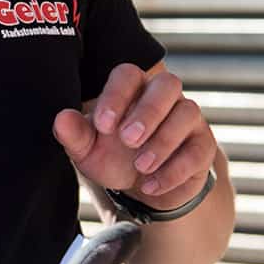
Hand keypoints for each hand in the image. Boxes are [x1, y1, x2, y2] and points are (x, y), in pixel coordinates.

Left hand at [54, 62, 216, 206]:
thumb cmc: (113, 157)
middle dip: (148, 111)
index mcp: (133, 89)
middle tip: (127, 140)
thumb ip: (75, 134)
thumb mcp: (88, 150)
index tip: (102, 125)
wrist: (141, 188)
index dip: (116, 96)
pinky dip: (174, 170)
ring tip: (140, 166)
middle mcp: (164, 97)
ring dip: (162, 141)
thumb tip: (61, 119)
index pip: (128, 75)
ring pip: (187, 113)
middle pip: (168, 84)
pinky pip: (198, 150)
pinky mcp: (202, 146)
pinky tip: (151, 185)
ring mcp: (188, 119)